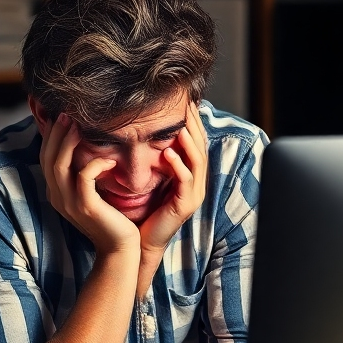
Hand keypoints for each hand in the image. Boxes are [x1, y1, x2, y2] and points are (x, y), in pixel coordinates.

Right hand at [39, 113, 139, 254]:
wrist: (121, 249)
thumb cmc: (112, 219)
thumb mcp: (93, 195)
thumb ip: (83, 176)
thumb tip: (84, 150)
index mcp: (57, 193)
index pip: (46, 158)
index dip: (50, 136)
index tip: (60, 116)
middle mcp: (58, 197)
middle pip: (48, 158)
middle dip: (56, 133)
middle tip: (67, 112)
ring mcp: (70, 203)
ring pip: (60, 164)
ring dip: (69, 141)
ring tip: (79, 124)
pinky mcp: (87, 207)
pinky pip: (84, 178)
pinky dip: (94, 164)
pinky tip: (109, 158)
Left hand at [138, 101, 208, 255]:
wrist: (140, 240)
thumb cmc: (143, 209)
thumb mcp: (152, 178)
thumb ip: (156, 159)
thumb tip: (150, 133)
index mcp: (190, 176)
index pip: (195, 144)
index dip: (193, 123)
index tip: (185, 103)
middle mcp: (196, 184)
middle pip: (201, 149)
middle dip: (196, 127)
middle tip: (188, 106)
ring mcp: (193, 195)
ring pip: (198, 163)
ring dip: (190, 143)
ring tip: (182, 126)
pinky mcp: (185, 205)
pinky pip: (186, 181)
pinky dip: (179, 166)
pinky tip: (169, 153)